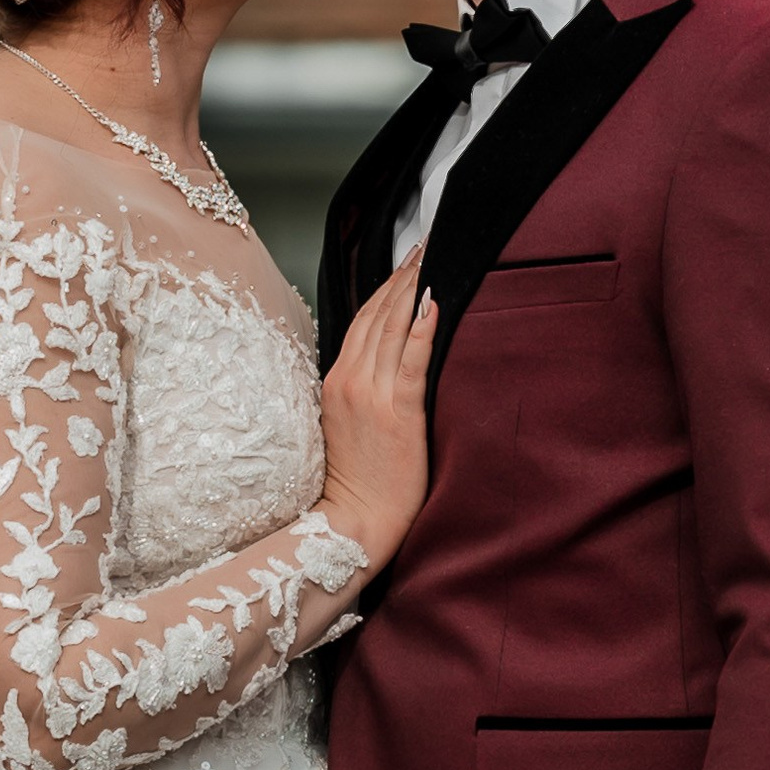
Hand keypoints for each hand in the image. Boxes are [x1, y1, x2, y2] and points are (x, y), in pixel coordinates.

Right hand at [318, 251, 436, 564]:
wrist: (355, 522)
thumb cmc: (355, 482)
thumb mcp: (344, 426)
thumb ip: (358, 391)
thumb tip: (380, 364)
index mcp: (335, 382)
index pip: (361, 322)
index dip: (384, 288)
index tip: (404, 262)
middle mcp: (350, 382)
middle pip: (377, 315)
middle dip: (401, 277)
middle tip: (422, 246)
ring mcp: (373, 396)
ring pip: (393, 329)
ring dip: (413, 290)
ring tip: (432, 260)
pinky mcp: (399, 414)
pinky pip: (412, 362)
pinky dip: (423, 330)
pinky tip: (434, 304)